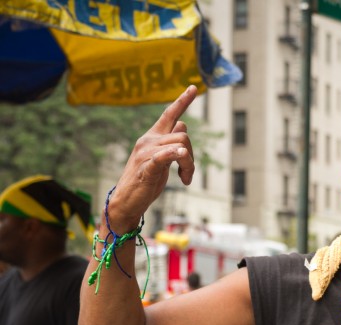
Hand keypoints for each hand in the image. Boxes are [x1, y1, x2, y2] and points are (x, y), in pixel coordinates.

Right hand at [107, 86, 197, 231]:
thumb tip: (182, 125)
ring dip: (189, 164)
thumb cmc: (146, 180)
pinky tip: (181, 157)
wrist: (127, 201)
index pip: (169, 114)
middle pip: (184, 135)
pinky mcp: (146, 168)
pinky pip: (163, 156)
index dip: (183, 100)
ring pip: (181, 146)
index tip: (194, 87)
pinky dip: (174, 155)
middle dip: (193, 155)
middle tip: (188, 174)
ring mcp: (146, 153)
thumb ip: (171, 141)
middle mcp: (148, 140)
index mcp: (153, 137)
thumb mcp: (162, 158)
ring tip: (185, 178)